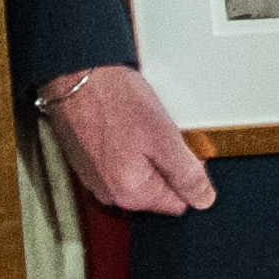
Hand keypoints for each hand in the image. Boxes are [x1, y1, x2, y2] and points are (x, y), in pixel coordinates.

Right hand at [39, 67, 213, 214]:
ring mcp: (96, 178)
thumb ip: (186, 174)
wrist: (74, 75)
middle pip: (157, 189)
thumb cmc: (113, 99)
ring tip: (141, 123)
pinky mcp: (88, 161)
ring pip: (139, 174)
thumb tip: (203, 199)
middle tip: (161, 132)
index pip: (177, 203)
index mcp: (130, 193)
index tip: (184, 150)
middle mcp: (109, 193)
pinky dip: (129, 146)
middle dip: (166, 164)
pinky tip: (127, 123)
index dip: (189, 176)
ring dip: (147, 153)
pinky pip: (120, 162)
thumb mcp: (164, 137)